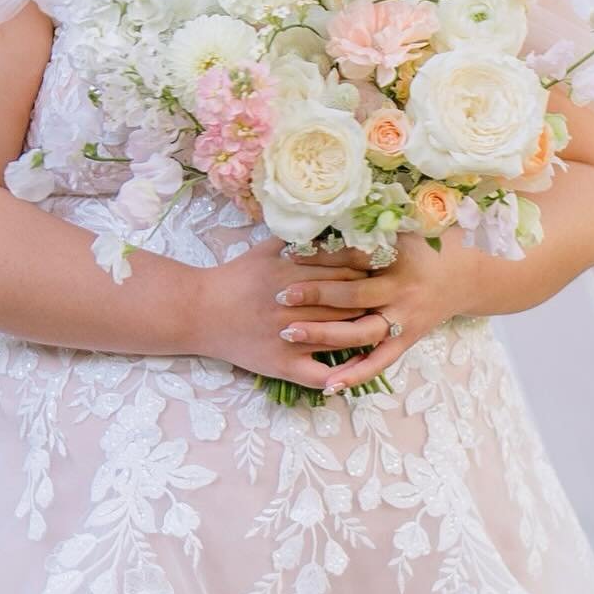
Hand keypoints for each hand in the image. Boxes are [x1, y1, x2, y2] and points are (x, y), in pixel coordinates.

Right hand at [195, 237, 374, 389]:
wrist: (199, 311)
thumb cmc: (235, 276)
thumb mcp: (266, 248)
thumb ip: (298, 237)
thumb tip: (329, 219)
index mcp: (292, 273)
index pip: (342, 269)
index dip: (367, 267)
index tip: (386, 264)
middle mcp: (294, 304)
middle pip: (346, 300)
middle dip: (372, 296)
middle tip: (394, 293)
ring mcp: (289, 337)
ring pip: (338, 334)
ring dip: (364, 330)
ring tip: (387, 324)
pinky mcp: (281, 365)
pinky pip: (317, 374)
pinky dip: (340, 374)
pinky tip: (358, 366)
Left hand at [288, 230, 465, 396]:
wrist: (463, 277)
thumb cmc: (425, 248)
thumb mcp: (402, 230)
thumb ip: (369, 227)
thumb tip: (326, 216)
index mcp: (399, 258)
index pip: (354, 257)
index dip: (321, 255)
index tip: (288, 254)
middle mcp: (402, 291)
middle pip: (354, 295)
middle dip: (316, 295)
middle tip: (281, 295)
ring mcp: (404, 319)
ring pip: (361, 332)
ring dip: (324, 334)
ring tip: (290, 333)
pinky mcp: (407, 341)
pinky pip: (379, 362)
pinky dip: (356, 374)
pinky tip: (329, 384)